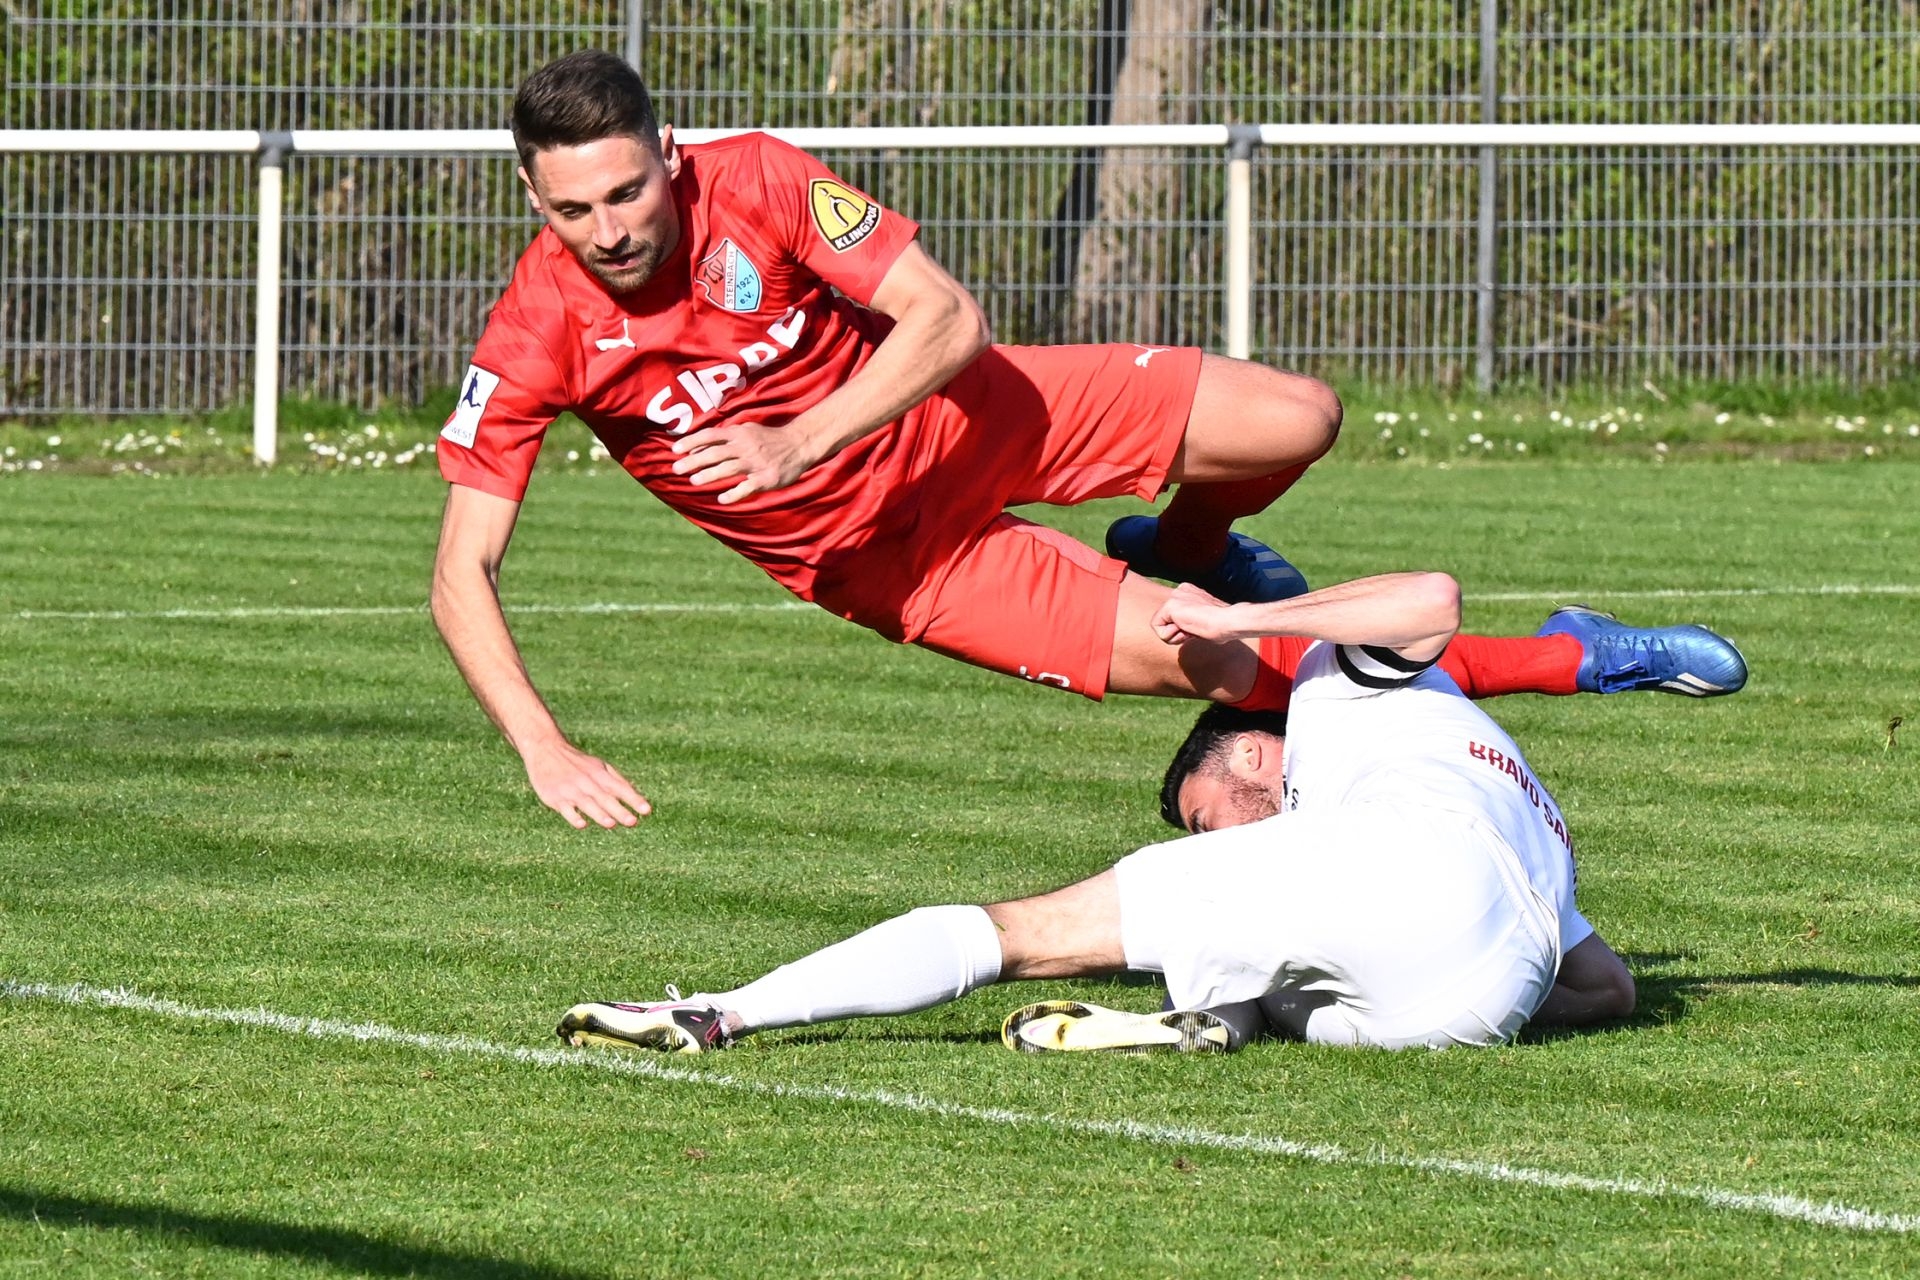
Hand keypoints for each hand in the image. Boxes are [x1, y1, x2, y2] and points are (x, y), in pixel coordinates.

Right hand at [523, 740, 651, 829]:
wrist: (546, 749)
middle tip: (632, 821)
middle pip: (605, 798)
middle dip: (619, 810)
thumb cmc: (578, 762)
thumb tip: (635, 796)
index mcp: (600, 774)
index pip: (621, 788)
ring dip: (599, 814)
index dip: (634, 800)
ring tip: (611, 824)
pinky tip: (583, 824)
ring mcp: (570, 790)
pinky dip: (574, 817)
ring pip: (587, 804)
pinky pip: (566, 809)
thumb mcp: (598, 766)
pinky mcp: (555, 797)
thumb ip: (616, 780)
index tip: (647, 811)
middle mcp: (587, 782)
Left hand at [670, 421, 826, 504]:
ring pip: (729, 469)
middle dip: (694, 461)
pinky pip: (747, 487)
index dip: (691, 442)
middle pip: (716, 453)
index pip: (710, 435)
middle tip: (676, 469)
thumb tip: (695, 447)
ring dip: (709, 475)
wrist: (799, 444)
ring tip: (694, 481)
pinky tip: (722, 499)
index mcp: (739, 433)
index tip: (675, 450)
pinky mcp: (766, 478)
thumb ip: (722, 438)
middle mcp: (745, 446)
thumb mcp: (746, 431)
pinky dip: (734, 493)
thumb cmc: (768, 438)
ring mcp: (756, 463)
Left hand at [1151, 582, 1243, 645]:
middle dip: (1178, 632)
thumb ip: (1190, 621)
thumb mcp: (1202, 620)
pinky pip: (1157, 629)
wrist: (1228, 621)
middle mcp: (1180, 591)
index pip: (1173, 617)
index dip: (1184, 630)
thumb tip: (1186, 630)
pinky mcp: (1170, 606)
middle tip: (1196, 630)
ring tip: (1193, 629)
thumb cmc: (1222, 626)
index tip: (1198, 628)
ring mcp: (1174, 596)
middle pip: (1165, 621)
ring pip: (1160, 625)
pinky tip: (1186, 630)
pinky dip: (1170, 637)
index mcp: (1189, 592)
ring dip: (1176, 635)